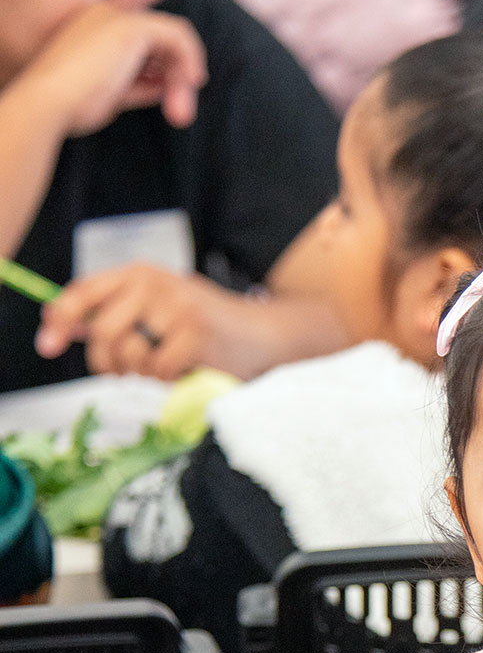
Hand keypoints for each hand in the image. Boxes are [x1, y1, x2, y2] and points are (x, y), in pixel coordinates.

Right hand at [15, 0, 206, 137]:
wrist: (48, 103)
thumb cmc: (71, 105)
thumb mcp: (113, 94)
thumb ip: (141, 85)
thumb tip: (167, 85)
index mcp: (95, 28)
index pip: (142, 43)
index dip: (159, 71)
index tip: (170, 100)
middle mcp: (107, 15)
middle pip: (159, 40)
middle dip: (176, 77)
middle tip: (180, 114)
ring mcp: (118, 16)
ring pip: (172, 39)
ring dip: (182, 78)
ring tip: (180, 113)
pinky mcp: (132, 26)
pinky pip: (178, 35)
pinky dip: (190, 59)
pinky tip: (192, 82)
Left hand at [36, 266, 307, 379]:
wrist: (262, 334)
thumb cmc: (205, 326)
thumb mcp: (155, 308)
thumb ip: (112, 313)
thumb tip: (58, 323)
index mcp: (139, 274)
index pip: (84, 293)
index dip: (60, 320)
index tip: (49, 344)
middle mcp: (155, 284)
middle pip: (102, 331)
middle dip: (108, 361)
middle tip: (123, 370)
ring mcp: (177, 307)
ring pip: (129, 353)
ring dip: (142, 371)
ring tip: (162, 365)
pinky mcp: (196, 334)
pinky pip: (159, 368)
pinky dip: (168, 378)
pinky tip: (184, 368)